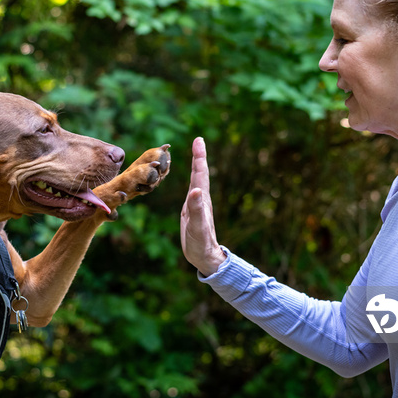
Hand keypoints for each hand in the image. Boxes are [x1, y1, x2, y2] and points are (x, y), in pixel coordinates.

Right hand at [180, 137, 226, 275]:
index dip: (199, 156)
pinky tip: (192, 182)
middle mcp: (201, 198)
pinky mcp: (193, 210)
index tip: (199, 140)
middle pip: (200, 173)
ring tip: (196, 153)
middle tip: (198, 140)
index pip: (200, 173)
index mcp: (202, 199)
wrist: (205, 257)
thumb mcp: (197, 227)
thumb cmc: (201, 243)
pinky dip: (192, 180)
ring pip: (198, 180)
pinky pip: (193, 189)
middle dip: (199, 156)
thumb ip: (196, 209)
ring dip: (197, 165)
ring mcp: (198, 204)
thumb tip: (196, 190)